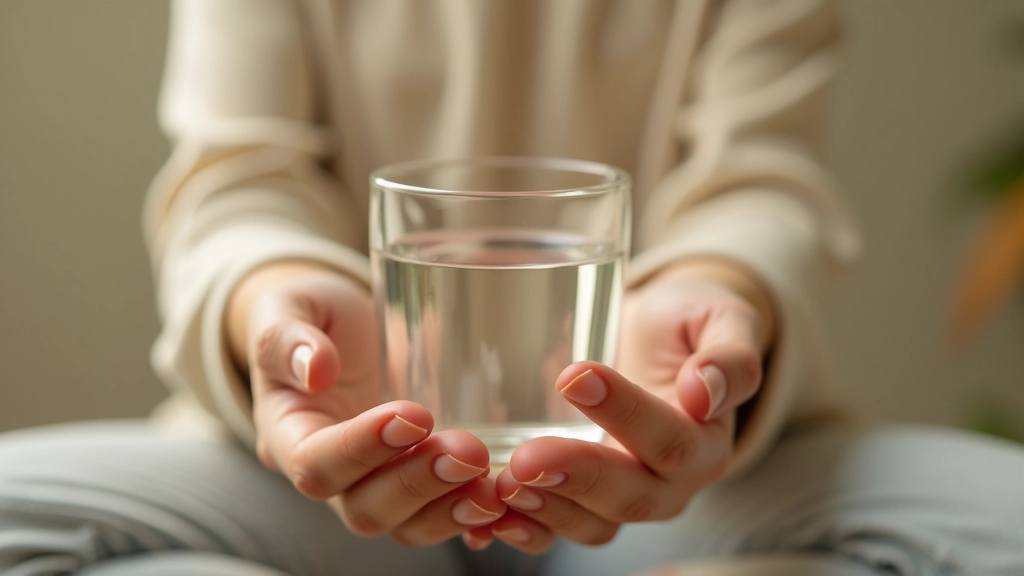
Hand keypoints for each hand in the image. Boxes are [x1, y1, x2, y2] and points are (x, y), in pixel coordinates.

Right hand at [227, 262, 504, 546]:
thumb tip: (316, 369)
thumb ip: (285, 337)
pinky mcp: (418, 481)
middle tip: (467, 452)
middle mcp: (332, 473)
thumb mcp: (286, 307)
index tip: (414, 415)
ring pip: (407, 525)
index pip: (315, 465)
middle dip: (417, 485)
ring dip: (450, 509)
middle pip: (365, 508)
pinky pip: (440, 515)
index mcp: (288, 435)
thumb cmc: (310, 313)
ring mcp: (376, 483)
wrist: (344, 323)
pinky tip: (502, 499)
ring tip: (491, 484)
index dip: (362, 449)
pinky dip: (470, 515)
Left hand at [489, 260, 771, 552]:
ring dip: (548, 508)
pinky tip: (491, 513)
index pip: (671, 439)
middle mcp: (671, 483)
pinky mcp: (583, 502)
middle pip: (630, 495)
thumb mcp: (719, 317)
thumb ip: (729, 354)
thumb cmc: (683, 323)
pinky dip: (525, 529)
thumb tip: (705, 393)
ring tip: (506, 483)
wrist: (651, 338)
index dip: (625, 413)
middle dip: (577, 476)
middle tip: (527, 456)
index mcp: (707, 441)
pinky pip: (559, 530)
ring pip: (594, 524)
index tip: (574, 375)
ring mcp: (625, 499)